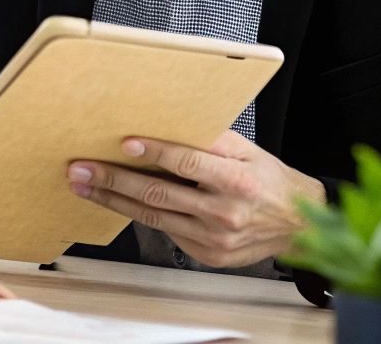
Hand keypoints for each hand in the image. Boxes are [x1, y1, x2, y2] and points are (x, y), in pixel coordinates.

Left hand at [67, 130, 325, 268]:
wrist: (298, 225)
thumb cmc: (271, 181)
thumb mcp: (249, 150)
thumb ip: (212, 140)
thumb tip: (171, 125)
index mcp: (237, 180)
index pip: (187, 163)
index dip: (154, 153)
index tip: (124, 144)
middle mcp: (224, 213)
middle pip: (158, 194)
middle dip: (114, 179)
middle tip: (82, 169)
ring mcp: (214, 239)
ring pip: (154, 217)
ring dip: (115, 200)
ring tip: (87, 186)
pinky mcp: (207, 255)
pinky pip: (167, 232)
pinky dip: (140, 216)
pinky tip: (119, 202)